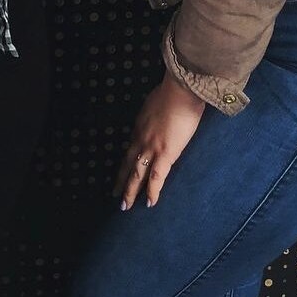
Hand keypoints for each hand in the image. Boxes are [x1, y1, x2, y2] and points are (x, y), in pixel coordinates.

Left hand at [115, 71, 204, 208]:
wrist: (181, 90)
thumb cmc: (174, 91)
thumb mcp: (156, 102)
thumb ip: (155, 113)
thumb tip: (159, 116)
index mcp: (140, 126)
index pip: (131, 148)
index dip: (126, 161)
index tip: (121, 171)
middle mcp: (141, 138)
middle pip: (128, 163)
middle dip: (121, 180)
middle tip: (114, 194)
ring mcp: (151, 148)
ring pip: (137, 174)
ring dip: (130, 191)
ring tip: (124, 206)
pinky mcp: (166, 154)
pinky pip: (157, 177)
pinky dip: (152, 191)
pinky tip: (150, 203)